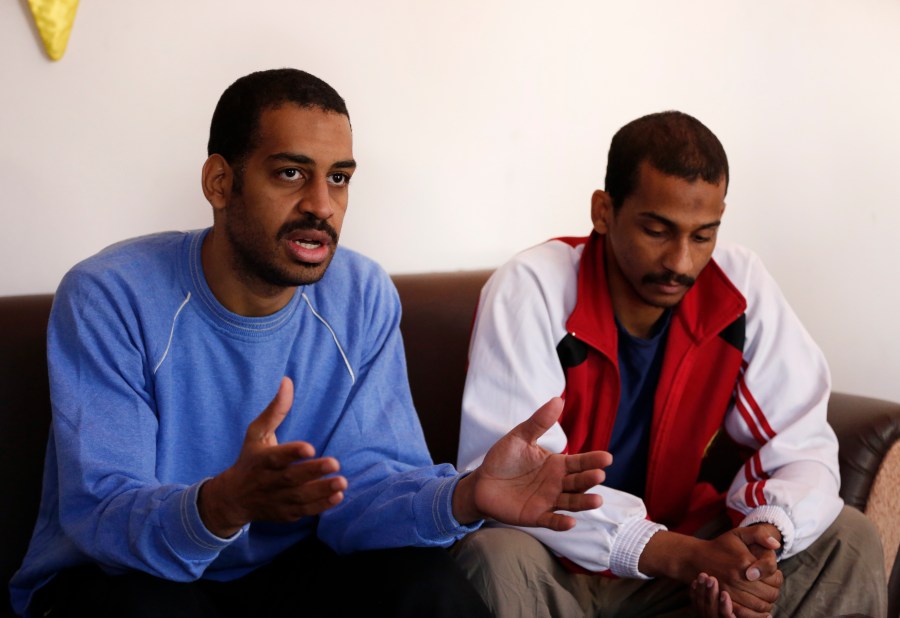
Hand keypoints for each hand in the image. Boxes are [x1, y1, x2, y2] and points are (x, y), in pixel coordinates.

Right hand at [198, 377, 347, 536]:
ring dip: (322, 491)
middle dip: (313, 472)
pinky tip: (337, 497)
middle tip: (335, 463)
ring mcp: (277, 499)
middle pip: (291, 478)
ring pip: (300, 497)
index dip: (292, 453)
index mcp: (262, 460)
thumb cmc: (250, 460)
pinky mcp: (285, 513)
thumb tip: (287, 381)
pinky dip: (320, 506)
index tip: (310, 448)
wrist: (233, 499)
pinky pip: (304, 511)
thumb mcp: (256, 434)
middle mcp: (269, 481)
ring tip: (342, 482)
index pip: (277, 457)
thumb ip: (275, 410)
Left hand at [452, 397, 611, 529]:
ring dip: (584, 502)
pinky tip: (570, 522)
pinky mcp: (535, 516)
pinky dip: (561, 523)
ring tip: (597, 500)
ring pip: (571, 503)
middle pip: (578, 482)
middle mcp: (557, 484)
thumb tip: (558, 399)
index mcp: (557, 464)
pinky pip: (551, 520)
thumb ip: (539, 422)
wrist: (481, 482)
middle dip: (590, 479)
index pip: (579, 462)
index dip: (593, 460)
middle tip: (599, 474)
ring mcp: (548, 501)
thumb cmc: (503, 459)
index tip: (607, 457)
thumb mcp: (520, 437)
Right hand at [641, 528, 781, 617]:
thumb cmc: (720, 546)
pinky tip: (756, 606)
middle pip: (770, 594)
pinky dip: (755, 613)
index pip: (774, 578)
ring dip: (766, 603)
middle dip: (774, 591)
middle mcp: (738, 578)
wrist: (695, 558)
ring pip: (761, 606)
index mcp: (744, 562)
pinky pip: (747, 613)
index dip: (778, 577)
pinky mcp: (724, 600)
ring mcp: (731, 591)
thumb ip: (759, 534)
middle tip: (769, 586)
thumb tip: (776, 545)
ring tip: (763, 595)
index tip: (773, 574)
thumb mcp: (738, 534)